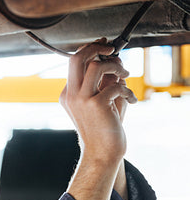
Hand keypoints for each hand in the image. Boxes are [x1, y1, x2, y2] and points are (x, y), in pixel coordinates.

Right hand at [59, 38, 136, 163]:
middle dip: (96, 47)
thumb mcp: (101, 100)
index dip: (91, 49)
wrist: (102, 153)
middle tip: (112, 49)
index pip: (75, 62)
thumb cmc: (104, 128)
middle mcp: (71, 95)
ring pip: (96, 65)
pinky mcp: (96, 104)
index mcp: (68, 94)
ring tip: (125, 75)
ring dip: (115, 66)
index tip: (106, 46)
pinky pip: (116, 84)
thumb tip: (115, 59)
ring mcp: (81, 99)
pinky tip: (132, 101)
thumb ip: (104, 80)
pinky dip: (128, 90)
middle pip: (76, 58)